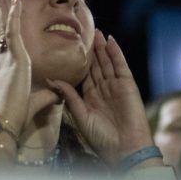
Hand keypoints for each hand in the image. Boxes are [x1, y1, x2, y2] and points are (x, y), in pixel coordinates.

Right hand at [0, 0, 57, 138]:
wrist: (5, 120)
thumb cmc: (17, 114)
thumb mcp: (36, 100)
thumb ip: (47, 94)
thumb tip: (57, 92)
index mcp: (4, 68)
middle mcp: (2, 59)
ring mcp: (6, 55)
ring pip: (3, 25)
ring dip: (0, 7)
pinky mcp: (14, 55)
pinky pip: (12, 28)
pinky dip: (11, 13)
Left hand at [50, 31, 151, 165]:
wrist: (124, 147)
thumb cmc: (101, 137)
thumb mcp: (80, 115)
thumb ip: (69, 96)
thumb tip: (52, 79)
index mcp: (91, 97)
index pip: (84, 75)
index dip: (79, 62)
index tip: (70, 47)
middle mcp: (104, 89)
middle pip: (97, 65)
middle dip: (91, 50)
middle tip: (84, 32)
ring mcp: (116, 86)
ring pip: (108, 62)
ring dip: (102, 47)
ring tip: (96, 32)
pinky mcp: (127, 85)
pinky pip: (121, 65)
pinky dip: (116, 53)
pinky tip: (110, 41)